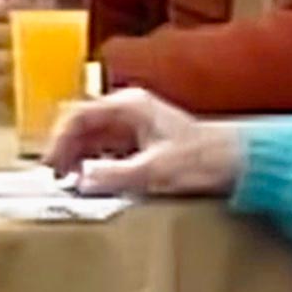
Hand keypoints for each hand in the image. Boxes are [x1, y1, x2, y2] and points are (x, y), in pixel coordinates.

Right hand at [42, 87, 244, 196]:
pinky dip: (96, 167)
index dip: (58, 141)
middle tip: (57, 180)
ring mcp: (136, 126)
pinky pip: (108, 152)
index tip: (50, 167)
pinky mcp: (144, 144)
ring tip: (72, 185)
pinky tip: (96, 185)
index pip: (78, 115)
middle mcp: (129, 110)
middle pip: (82, 126)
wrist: (241, 163)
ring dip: (80, 160)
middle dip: (66, 152)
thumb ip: (116, 176)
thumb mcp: (156, 171)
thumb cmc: (204, 159)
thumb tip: (80, 181)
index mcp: (129, 105)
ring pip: (93, 140)